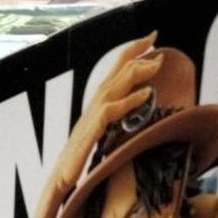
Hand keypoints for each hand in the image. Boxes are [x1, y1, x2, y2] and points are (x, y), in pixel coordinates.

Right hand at [46, 33, 163, 203]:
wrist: (60, 180)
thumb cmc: (79, 163)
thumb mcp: (101, 136)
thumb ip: (113, 123)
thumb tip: (131, 113)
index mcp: (96, 105)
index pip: (113, 73)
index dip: (130, 54)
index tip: (150, 41)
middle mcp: (92, 107)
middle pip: (113, 71)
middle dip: (134, 51)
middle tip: (155, 37)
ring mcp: (90, 118)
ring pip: (113, 86)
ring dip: (136, 72)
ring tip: (157, 63)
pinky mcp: (89, 133)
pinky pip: (110, 112)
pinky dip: (129, 102)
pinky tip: (146, 95)